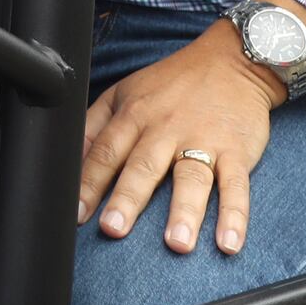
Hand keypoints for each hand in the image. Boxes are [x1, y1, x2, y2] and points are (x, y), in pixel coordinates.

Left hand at [80, 22, 281, 256]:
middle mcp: (165, 129)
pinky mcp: (236, 150)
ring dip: (183, 211)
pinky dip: (235, 215)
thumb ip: (95, 125)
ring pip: (191, 178)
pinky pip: (236, 186)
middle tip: (114, 230)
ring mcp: (203, 140)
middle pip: (143, 167)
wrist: (231, 61)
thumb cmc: (172, 82)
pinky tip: (229, 243)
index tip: (76, 214)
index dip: (88, 183)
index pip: (105, 152)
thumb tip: (69, 158)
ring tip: (177, 243)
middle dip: (127, 199)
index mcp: (134, 115)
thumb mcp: (125, 92)